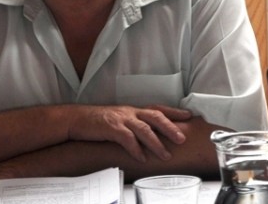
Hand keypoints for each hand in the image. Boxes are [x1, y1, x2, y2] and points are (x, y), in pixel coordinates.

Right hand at [67, 104, 192, 162]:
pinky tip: (142, 158)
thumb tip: (151, 134)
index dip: (174, 111)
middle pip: (155, 117)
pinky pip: (126, 139)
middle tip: (182, 139)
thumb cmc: (101, 121)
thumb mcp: (121, 119)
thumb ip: (135, 124)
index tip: (189, 116)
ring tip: (165, 155)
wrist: (78, 119)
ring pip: (143, 129)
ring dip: (156, 143)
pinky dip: (135, 149)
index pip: (158, 108)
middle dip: (170, 128)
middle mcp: (131, 112)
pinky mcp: (111, 128)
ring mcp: (121, 119)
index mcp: (135, 110)